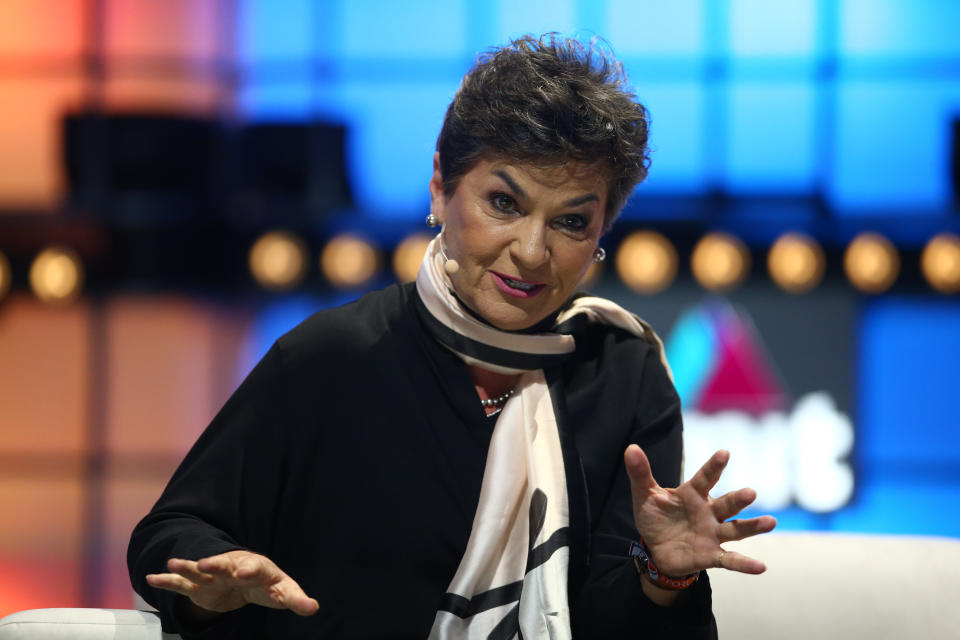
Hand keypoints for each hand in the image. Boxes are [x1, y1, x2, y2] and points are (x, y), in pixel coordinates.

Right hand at [146, 550, 318, 616]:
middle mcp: (233, 567)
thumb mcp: (283, 592)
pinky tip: (153, 577)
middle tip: (207, 564)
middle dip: (216, 564)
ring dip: (187, 566)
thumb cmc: (267, 584)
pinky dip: (168, 580)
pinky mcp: (199, 587)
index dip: (250, 569)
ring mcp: (214, 576)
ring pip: (199, 570)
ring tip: (172, 563)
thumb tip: (313, 607)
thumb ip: (296, 599)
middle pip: (224, 563)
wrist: (246, 579)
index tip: (244, 573)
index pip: (254, 567)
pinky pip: (182, 583)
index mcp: (256, 567)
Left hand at [624, 445, 775, 577]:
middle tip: (751, 493)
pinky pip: (730, 559)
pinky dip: (745, 564)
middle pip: (727, 504)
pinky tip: (761, 567)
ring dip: (752, 526)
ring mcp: (712, 534)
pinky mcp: (712, 555)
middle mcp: (708, 512)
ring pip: (736, 529)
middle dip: (739, 499)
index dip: (714, 466)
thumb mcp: (644, 495)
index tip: (724, 453)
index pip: (705, 478)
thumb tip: (631, 448)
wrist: (654, 549)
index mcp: (692, 494)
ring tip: (771, 522)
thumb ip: (640, 473)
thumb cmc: (655, 517)